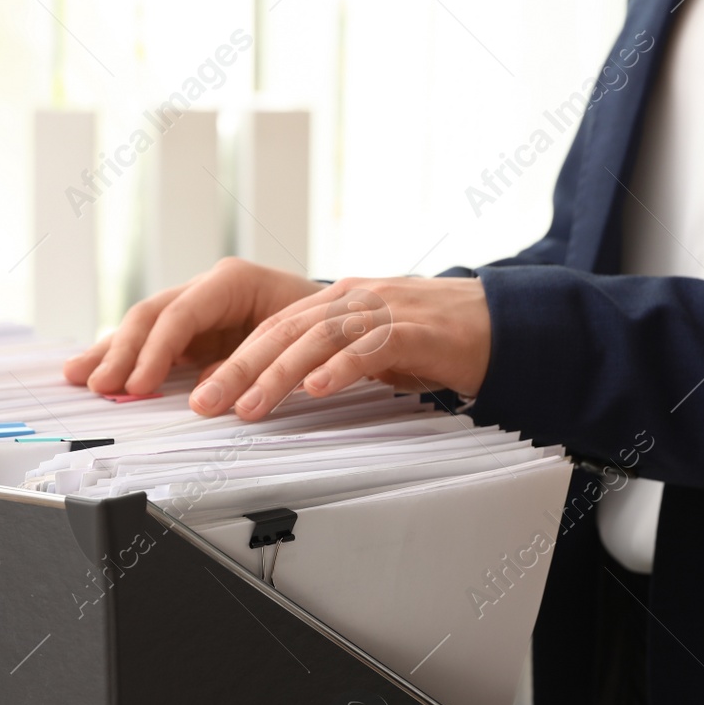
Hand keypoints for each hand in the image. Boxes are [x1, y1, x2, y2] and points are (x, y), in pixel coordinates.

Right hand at [63, 258, 323, 395]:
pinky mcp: (193, 330)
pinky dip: (124, 357)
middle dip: (121, 351)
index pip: (180, 313)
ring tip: (79, 375)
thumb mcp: (294, 343)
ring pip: (143, 325)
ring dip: (110, 352)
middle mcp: (208, 288)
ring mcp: (197, 308)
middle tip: (99, 384)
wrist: (338, 318)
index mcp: (233, 280)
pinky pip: (151, 340)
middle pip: (151, 315)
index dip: (154, 350)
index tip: (138, 383)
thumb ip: (248, 362)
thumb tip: (205, 388)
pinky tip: (94, 368)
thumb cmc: (323, 324)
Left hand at [184, 275, 492, 419]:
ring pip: (318, 337)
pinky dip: (342, 367)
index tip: (202, 391)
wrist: (500, 323)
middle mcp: (355, 299)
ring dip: (278, 374)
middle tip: (207, 404)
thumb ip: (328, 357)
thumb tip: (285, 385)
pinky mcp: (417, 330)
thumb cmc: (434, 339)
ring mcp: (385, 310)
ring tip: (250, 405)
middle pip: (284, 330)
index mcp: (338, 301)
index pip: (273, 328)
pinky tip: (319, 388)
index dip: (233, 359)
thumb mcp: (368, 346)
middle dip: (239, 369)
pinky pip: (372, 346)